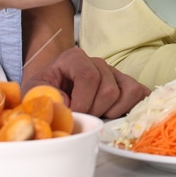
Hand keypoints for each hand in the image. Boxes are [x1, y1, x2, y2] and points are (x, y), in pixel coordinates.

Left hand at [33, 47, 149, 117]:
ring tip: (96, 115)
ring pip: (127, 92)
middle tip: (83, 117)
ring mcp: (114, 73)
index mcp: (74, 58)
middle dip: (95, 111)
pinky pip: (140, 94)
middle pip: (109, 89)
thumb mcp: (35, 92)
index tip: (74, 115)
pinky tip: (113, 115)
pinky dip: (130, 108)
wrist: (52, 94)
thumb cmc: (45, 93)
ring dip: (111, 112)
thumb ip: (47, 96)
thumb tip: (69, 105)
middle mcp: (97, 62)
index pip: (88, 77)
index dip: (83, 102)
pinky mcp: (126, 84)